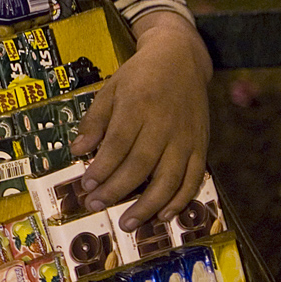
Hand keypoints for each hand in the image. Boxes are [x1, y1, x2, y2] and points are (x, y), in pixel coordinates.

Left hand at [68, 10, 212, 229]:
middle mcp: (165, 124)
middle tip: (95, 206)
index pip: (119, 144)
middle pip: (141, 164)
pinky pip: (194, 178)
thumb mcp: (111, 89)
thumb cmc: (140, 75)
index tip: (86, 185)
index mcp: (138, 106)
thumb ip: (95, 121)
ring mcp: (186, 137)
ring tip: (127, 223)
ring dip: (148, 204)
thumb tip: (78, 150)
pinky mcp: (202, 145)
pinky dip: (180, 200)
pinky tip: (163, 215)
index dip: (102, 168)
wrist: (181, 58)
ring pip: (169, 178)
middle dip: (116, 189)